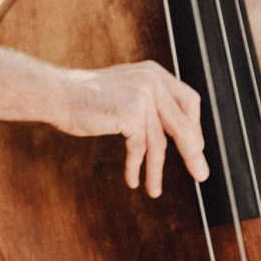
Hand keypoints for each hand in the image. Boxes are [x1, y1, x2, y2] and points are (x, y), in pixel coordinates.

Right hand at [53, 60, 209, 196]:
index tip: (195, 147)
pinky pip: (141, 146)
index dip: (195, 126)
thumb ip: (151, 106)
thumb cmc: (87, 98)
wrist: (58, 94)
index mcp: (153, 72)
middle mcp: (152, 79)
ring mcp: (143, 94)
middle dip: (192, 153)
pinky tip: (133, 179)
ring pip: (159, 141)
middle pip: (182, 124)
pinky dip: (137, 165)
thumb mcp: (125, 94)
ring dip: (156, 168)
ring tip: (154, 189)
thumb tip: (187, 137)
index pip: (189, 100)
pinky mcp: (133, 110)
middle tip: (201, 175)